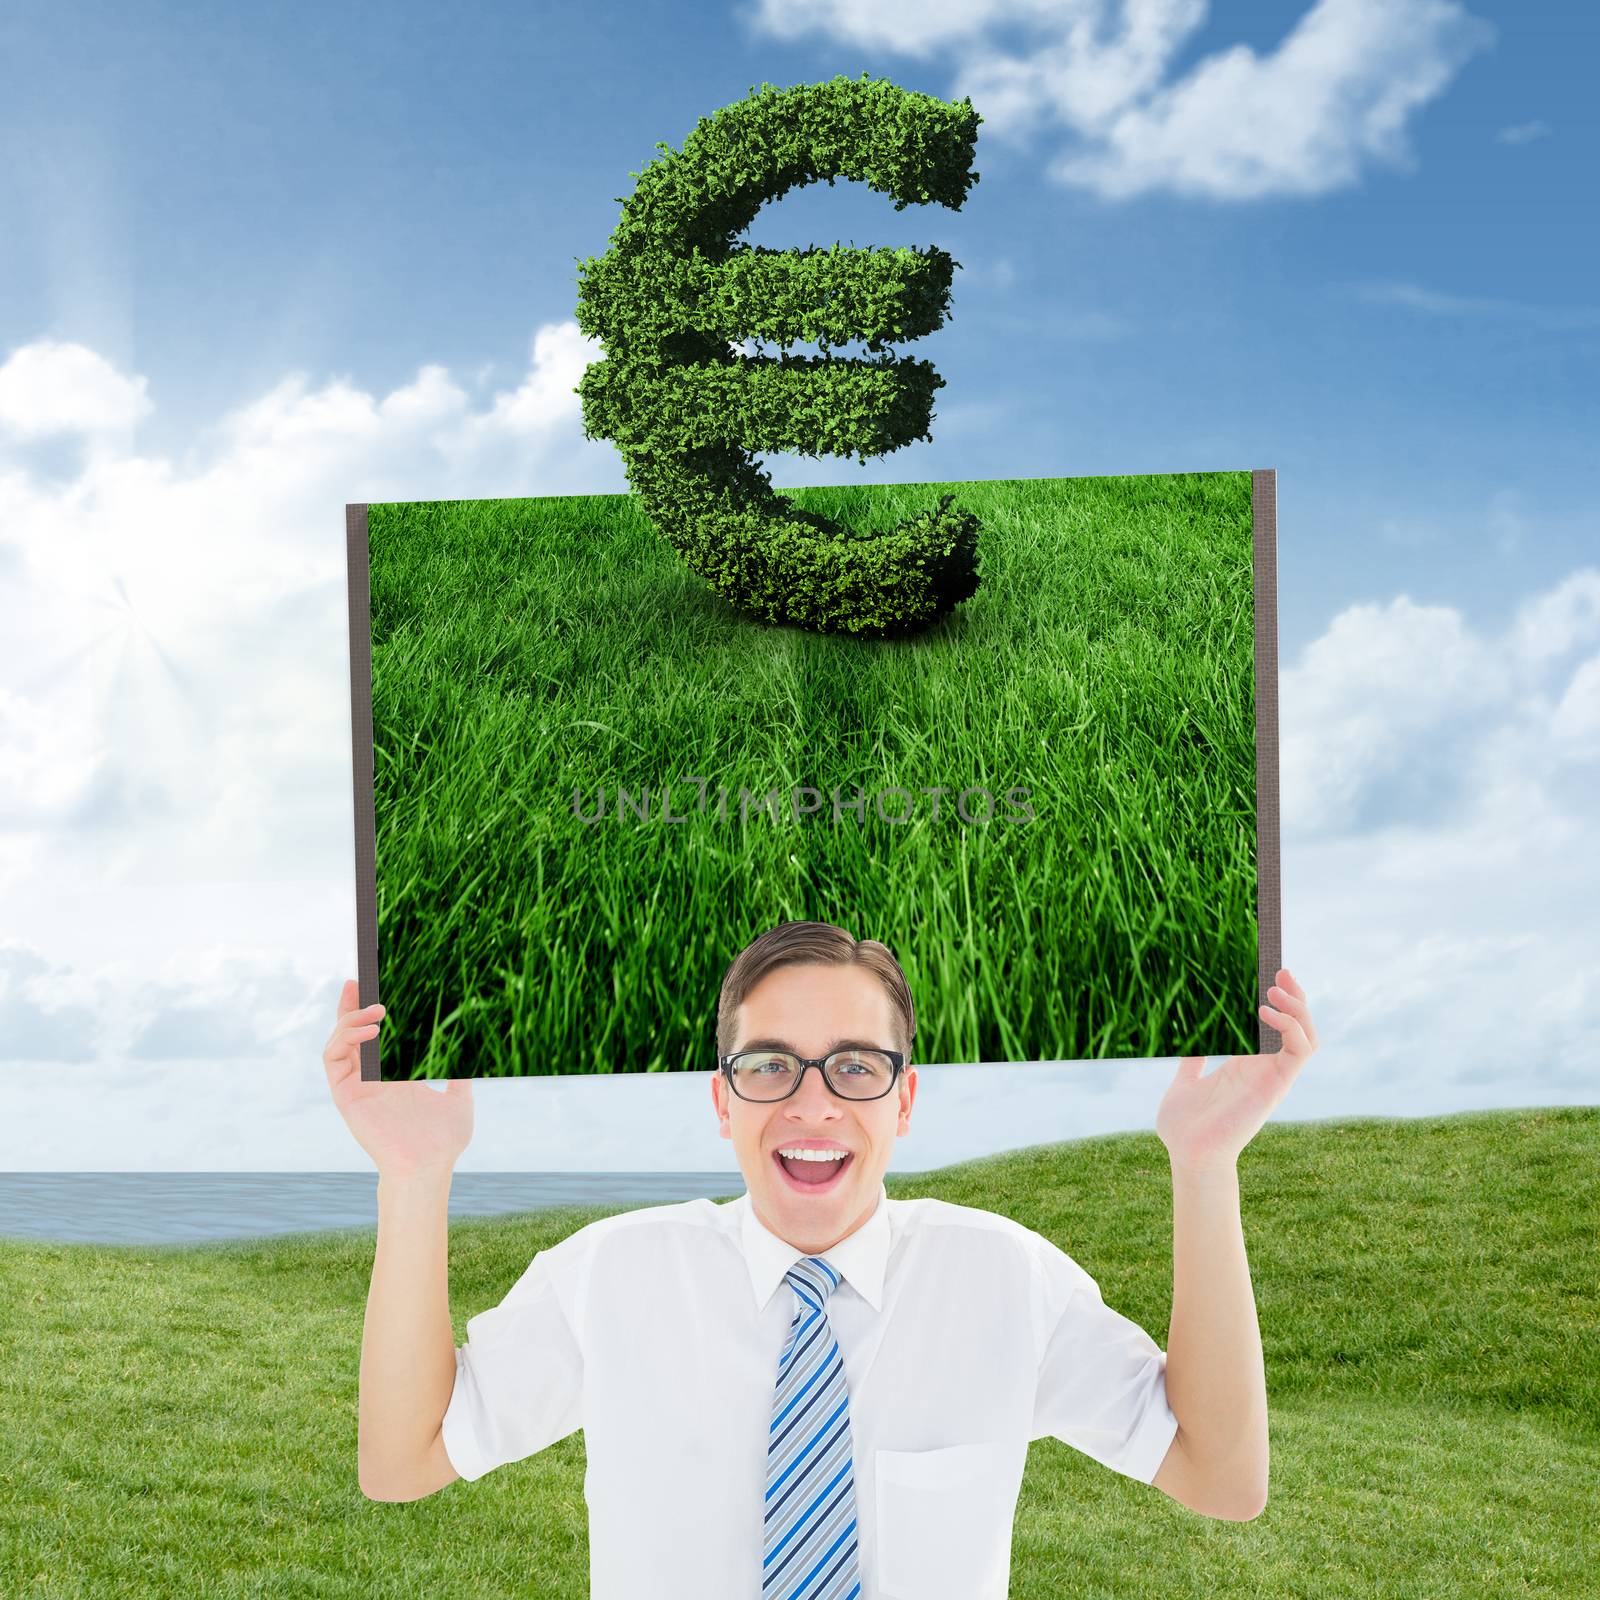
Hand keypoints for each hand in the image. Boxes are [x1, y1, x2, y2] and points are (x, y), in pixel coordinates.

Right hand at [323, 979, 473, 1178]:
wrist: (430, 1167)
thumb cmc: (444, 1141)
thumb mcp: (459, 1099)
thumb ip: (462, 1077)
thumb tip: (475, 1056)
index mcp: (394, 1077)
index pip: (376, 1037)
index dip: (370, 1013)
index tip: (375, 985)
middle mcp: (371, 1079)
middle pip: (351, 1033)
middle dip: (350, 1006)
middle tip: (359, 981)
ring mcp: (356, 1086)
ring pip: (338, 1042)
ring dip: (350, 1020)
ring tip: (376, 1010)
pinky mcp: (346, 1096)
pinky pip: (333, 1060)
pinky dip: (345, 1039)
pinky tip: (370, 1031)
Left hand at [1155, 967, 1317, 1173]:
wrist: (1188, 1155)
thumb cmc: (1184, 1127)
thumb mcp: (1184, 1083)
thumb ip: (1191, 1062)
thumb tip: (1187, 1039)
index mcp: (1244, 1065)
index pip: (1273, 1026)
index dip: (1278, 1001)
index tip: (1270, 971)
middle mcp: (1264, 1069)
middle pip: (1297, 1027)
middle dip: (1296, 997)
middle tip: (1282, 970)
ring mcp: (1272, 1077)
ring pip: (1306, 1036)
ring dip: (1299, 1009)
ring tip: (1277, 987)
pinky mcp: (1275, 1086)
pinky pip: (1299, 1052)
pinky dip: (1290, 1027)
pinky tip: (1266, 1011)